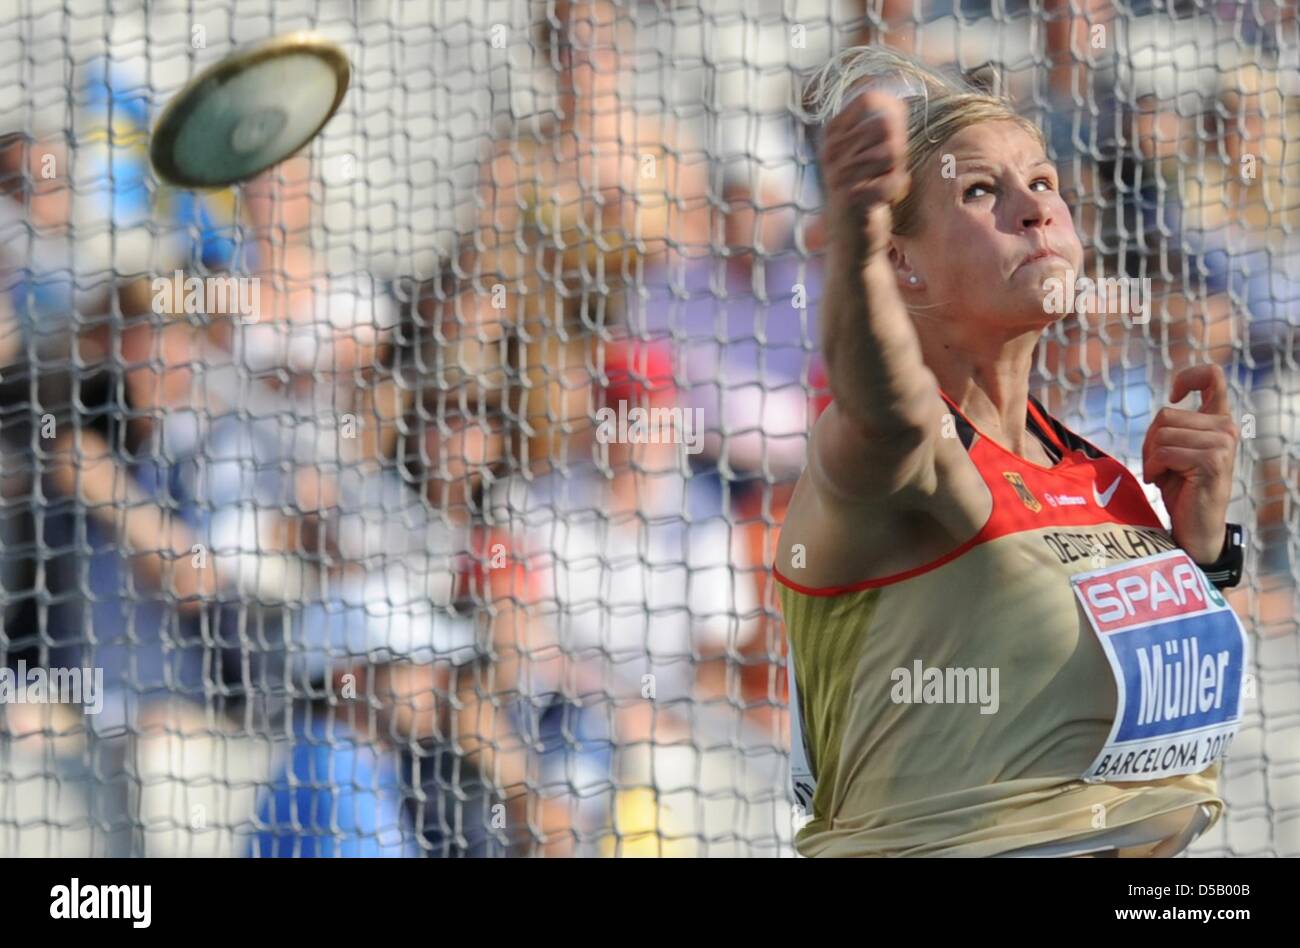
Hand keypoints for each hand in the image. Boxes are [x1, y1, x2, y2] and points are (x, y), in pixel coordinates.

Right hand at [818, 90, 910, 257]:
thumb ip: (882, 126)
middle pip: (886, 125)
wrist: (851, 240)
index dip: (892, 111)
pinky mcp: (853, 197)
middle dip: (897, 149)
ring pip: (893, 152)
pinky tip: (883, 200)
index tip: (894, 135)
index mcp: (832, 135)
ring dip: (897, 170)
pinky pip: (895, 181)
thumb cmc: (865, 192)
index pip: (869, 99)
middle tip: (885, 170)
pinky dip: (897, 191)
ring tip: (883, 185)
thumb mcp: (868, 154)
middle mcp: (831, 151)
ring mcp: (839, 174)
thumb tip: (898, 100)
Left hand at [1142, 365, 1238, 563]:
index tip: (1175, 395)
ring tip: (1162, 475)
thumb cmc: (1180, 488)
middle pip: (1166, 414)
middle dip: (1150, 441)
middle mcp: (1226, 428)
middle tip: (1158, 465)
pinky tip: (1161, 482)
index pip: (1213, 376)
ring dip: (1151, 458)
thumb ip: (1176, 425)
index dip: (1188, 377)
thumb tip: (1171, 401)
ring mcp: (1223, 444)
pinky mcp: (1212, 461)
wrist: (1194, 528)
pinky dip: (1153, 468)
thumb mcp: (1175, 449)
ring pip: (1162, 434)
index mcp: (1218, 421)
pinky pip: (1164, 453)